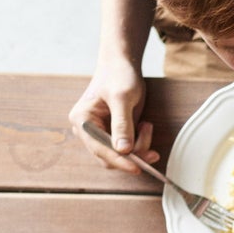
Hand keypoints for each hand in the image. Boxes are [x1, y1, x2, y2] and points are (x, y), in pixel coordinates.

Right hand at [68, 57, 156, 173]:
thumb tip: (123, 150)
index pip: (99, 149)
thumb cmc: (119, 75)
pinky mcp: (113, 134)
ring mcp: (100, 133)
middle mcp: (88, 130)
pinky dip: (140, 144)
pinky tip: (144, 127)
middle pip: (110, 157)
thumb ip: (122, 124)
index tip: (138, 167)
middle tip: (152, 149)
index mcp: (82, 120)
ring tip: (146, 126)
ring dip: (139, 148)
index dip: (119, 161)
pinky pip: (127, 150)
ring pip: (121, 156)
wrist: (122, 64)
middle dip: (133, 155)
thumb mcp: (122, 98)